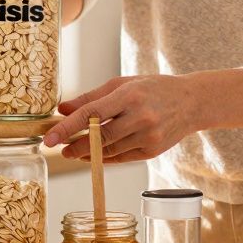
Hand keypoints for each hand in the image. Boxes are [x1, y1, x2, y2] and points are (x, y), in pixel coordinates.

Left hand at [43, 75, 207, 163]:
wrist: (192, 102)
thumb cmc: (153, 89)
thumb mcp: (122, 84)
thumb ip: (91, 97)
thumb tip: (62, 109)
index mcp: (130, 95)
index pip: (92, 113)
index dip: (67, 127)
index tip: (49, 138)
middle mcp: (140, 117)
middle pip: (100, 137)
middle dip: (74, 145)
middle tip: (58, 148)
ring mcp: (148, 136)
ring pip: (109, 151)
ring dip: (87, 153)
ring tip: (72, 150)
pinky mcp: (153, 151)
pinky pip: (121, 158)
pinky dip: (104, 157)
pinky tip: (92, 154)